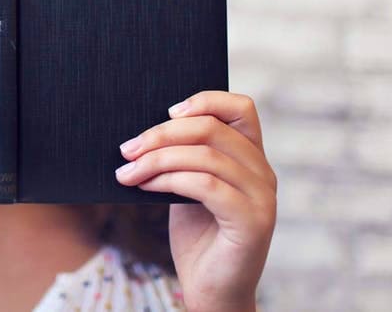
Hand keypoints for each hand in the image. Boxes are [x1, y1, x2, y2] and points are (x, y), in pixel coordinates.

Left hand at [115, 91, 275, 311]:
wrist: (211, 291)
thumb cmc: (197, 237)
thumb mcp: (188, 186)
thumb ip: (182, 157)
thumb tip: (144, 131)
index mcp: (252, 158)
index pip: (241, 108)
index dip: (205, 101)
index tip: (167, 112)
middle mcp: (263, 172)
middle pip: (212, 128)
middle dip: (162, 134)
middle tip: (127, 148)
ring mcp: (262, 197)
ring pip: (205, 155)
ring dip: (157, 159)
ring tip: (128, 171)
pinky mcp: (253, 221)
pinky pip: (205, 185)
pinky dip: (169, 180)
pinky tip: (145, 186)